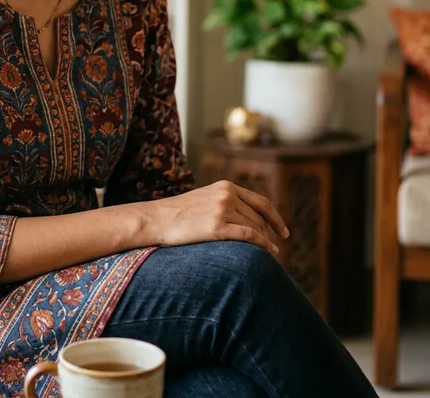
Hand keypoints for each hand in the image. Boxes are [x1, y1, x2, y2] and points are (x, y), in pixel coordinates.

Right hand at [140, 180, 288, 255]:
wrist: (156, 218)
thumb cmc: (177, 213)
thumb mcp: (204, 199)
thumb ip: (225, 202)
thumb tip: (245, 217)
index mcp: (225, 186)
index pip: (260, 202)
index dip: (275, 217)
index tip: (283, 230)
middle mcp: (226, 195)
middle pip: (259, 217)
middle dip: (270, 233)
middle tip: (276, 246)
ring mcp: (222, 210)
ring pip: (256, 227)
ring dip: (267, 240)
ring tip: (272, 252)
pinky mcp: (216, 226)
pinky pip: (249, 236)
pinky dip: (264, 244)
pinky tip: (270, 252)